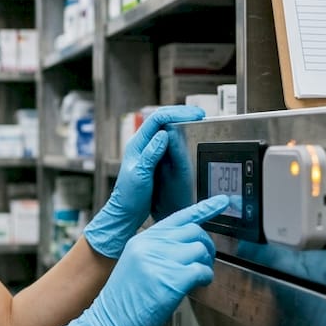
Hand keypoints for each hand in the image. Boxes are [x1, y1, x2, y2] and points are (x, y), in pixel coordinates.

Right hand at [47, 195, 229, 325]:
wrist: (109, 324)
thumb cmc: (123, 302)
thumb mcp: (136, 266)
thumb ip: (159, 251)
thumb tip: (188, 247)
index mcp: (142, 239)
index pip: (178, 217)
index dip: (204, 208)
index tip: (221, 202)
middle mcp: (150, 245)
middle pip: (194, 231)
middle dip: (206, 246)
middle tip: (204, 261)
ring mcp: (160, 261)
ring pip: (200, 249)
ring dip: (205, 265)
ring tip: (195, 278)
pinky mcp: (171, 279)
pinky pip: (202, 270)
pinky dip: (205, 279)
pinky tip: (196, 287)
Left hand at [83, 106, 205, 257]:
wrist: (126, 212)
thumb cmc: (129, 196)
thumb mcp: (141, 175)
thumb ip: (151, 154)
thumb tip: (163, 134)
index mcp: (137, 144)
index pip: (157, 119)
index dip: (175, 113)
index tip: (193, 115)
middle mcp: (142, 144)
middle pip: (162, 119)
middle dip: (180, 114)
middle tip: (199, 114)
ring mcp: (148, 151)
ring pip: (165, 128)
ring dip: (181, 122)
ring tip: (197, 121)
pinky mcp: (154, 159)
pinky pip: (168, 141)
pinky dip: (180, 135)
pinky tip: (189, 137)